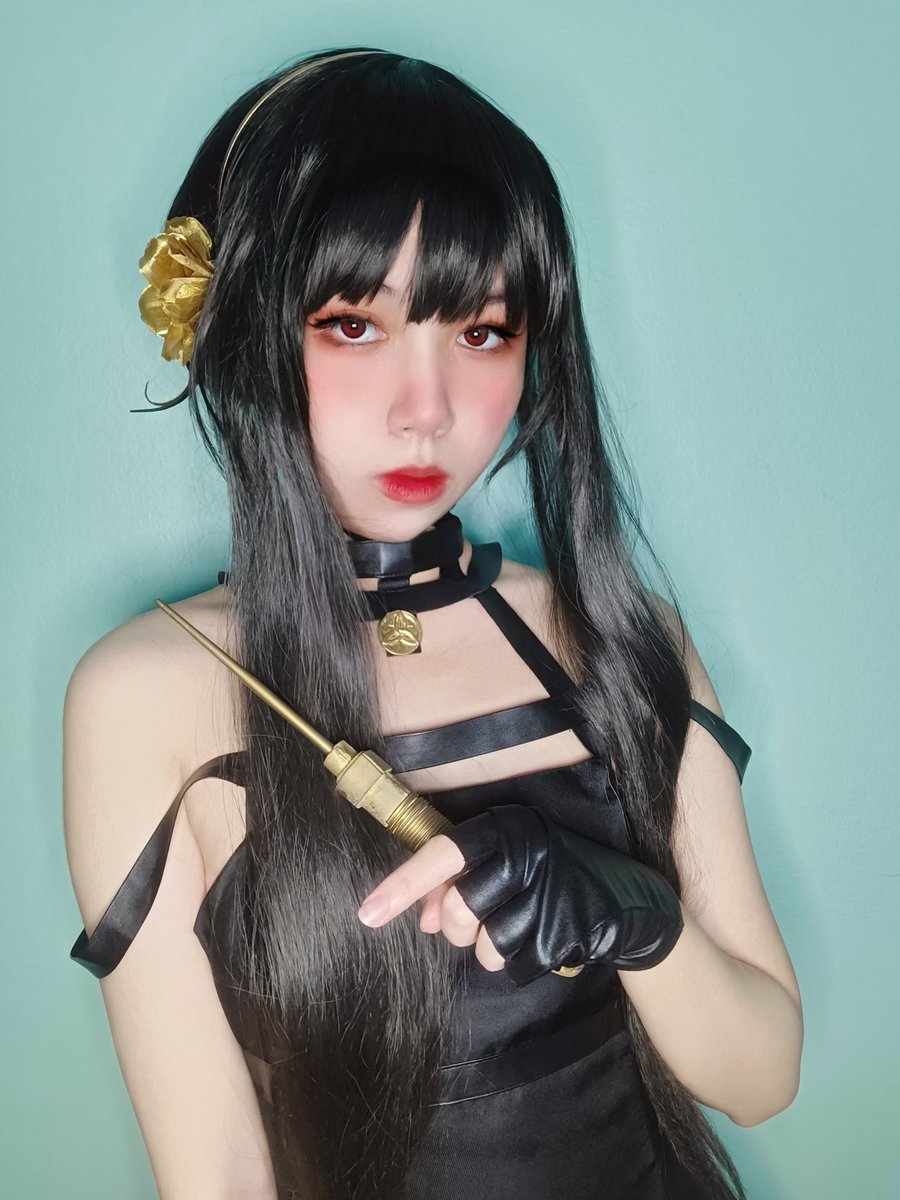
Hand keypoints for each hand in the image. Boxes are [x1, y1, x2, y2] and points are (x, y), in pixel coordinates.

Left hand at [357, 803, 684, 985]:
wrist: (627, 899)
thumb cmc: (548, 875)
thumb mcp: (505, 863)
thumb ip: (458, 883)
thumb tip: (428, 920)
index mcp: (505, 826)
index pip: (442, 854)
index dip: (403, 885)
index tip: (368, 914)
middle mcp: (527, 852)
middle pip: (461, 909)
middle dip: (460, 927)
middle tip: (477, 920)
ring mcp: (549, 892)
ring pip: (486, 944)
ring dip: (493, 947)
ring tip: (520, 923)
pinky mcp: (567, 930)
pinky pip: (515, 965)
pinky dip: (520, 961)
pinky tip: (543, 938)